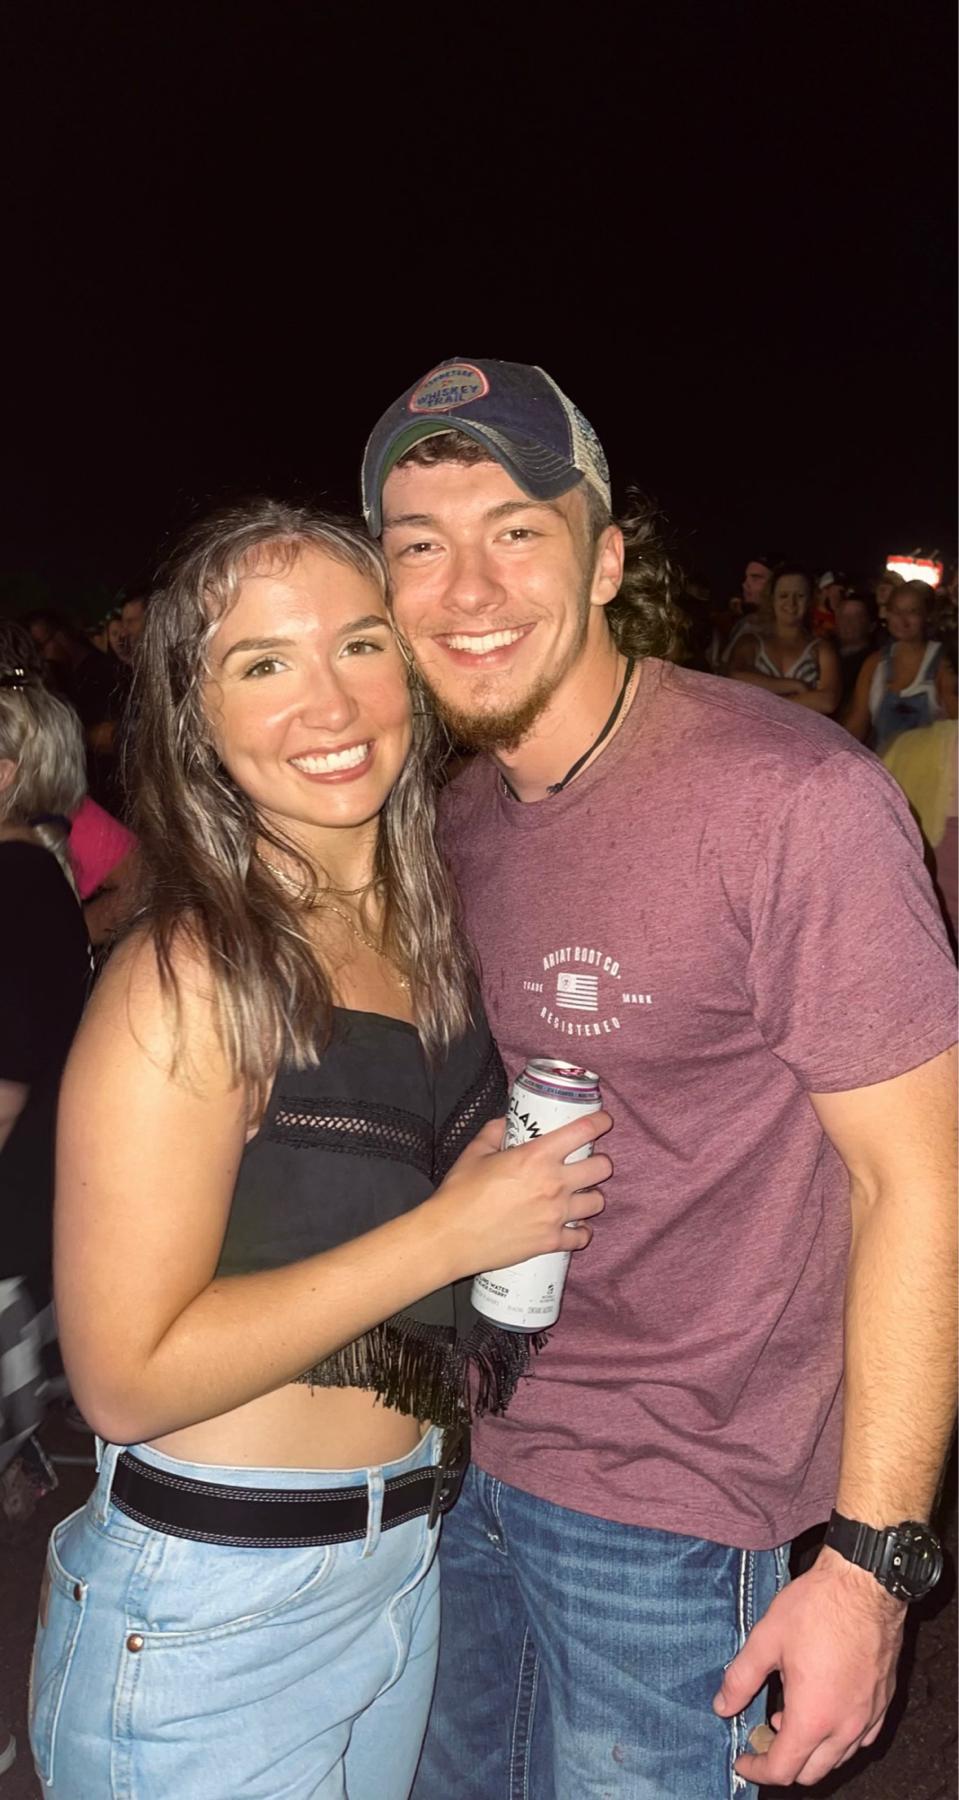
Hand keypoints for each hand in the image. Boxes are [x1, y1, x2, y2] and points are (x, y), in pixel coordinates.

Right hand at [427, 1111, 611, 1281]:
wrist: (449, 1237)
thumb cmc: (459, 1193)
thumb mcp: (474, 1152)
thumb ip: (495, 1132)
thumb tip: (507, 1122)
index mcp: (536, 1156)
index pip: (583, 1131)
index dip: (600, 1122)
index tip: (603, 1122)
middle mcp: (554, 1183)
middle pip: (602, 1167)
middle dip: (599, 1162)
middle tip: (587, 1164)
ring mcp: (556, 1215)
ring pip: (597, 1202)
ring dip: (591, 1196)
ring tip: (579, 1196)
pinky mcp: (551, 1242)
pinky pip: (582, 1237)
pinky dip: (580, 1232)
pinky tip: (573, 1227)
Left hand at [713, 1546, 905, 1787]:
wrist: (865, 1583)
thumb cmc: (816, 1608)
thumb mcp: (766, 1640)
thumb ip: (741, 1678)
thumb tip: (721, 1706)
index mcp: (813, 1718)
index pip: (782, 1769)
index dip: (757, 1770)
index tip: (743, 1759)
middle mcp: (846, 1728)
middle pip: (812, 1772)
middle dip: (783, 1763)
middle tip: (762, 1735)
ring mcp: (869, 1716)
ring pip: (838, 1758)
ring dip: (811, 1750)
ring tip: (788, 1716)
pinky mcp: (884, 1701)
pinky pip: (861, 1738)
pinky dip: (837, 1737)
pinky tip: (823, 1708)